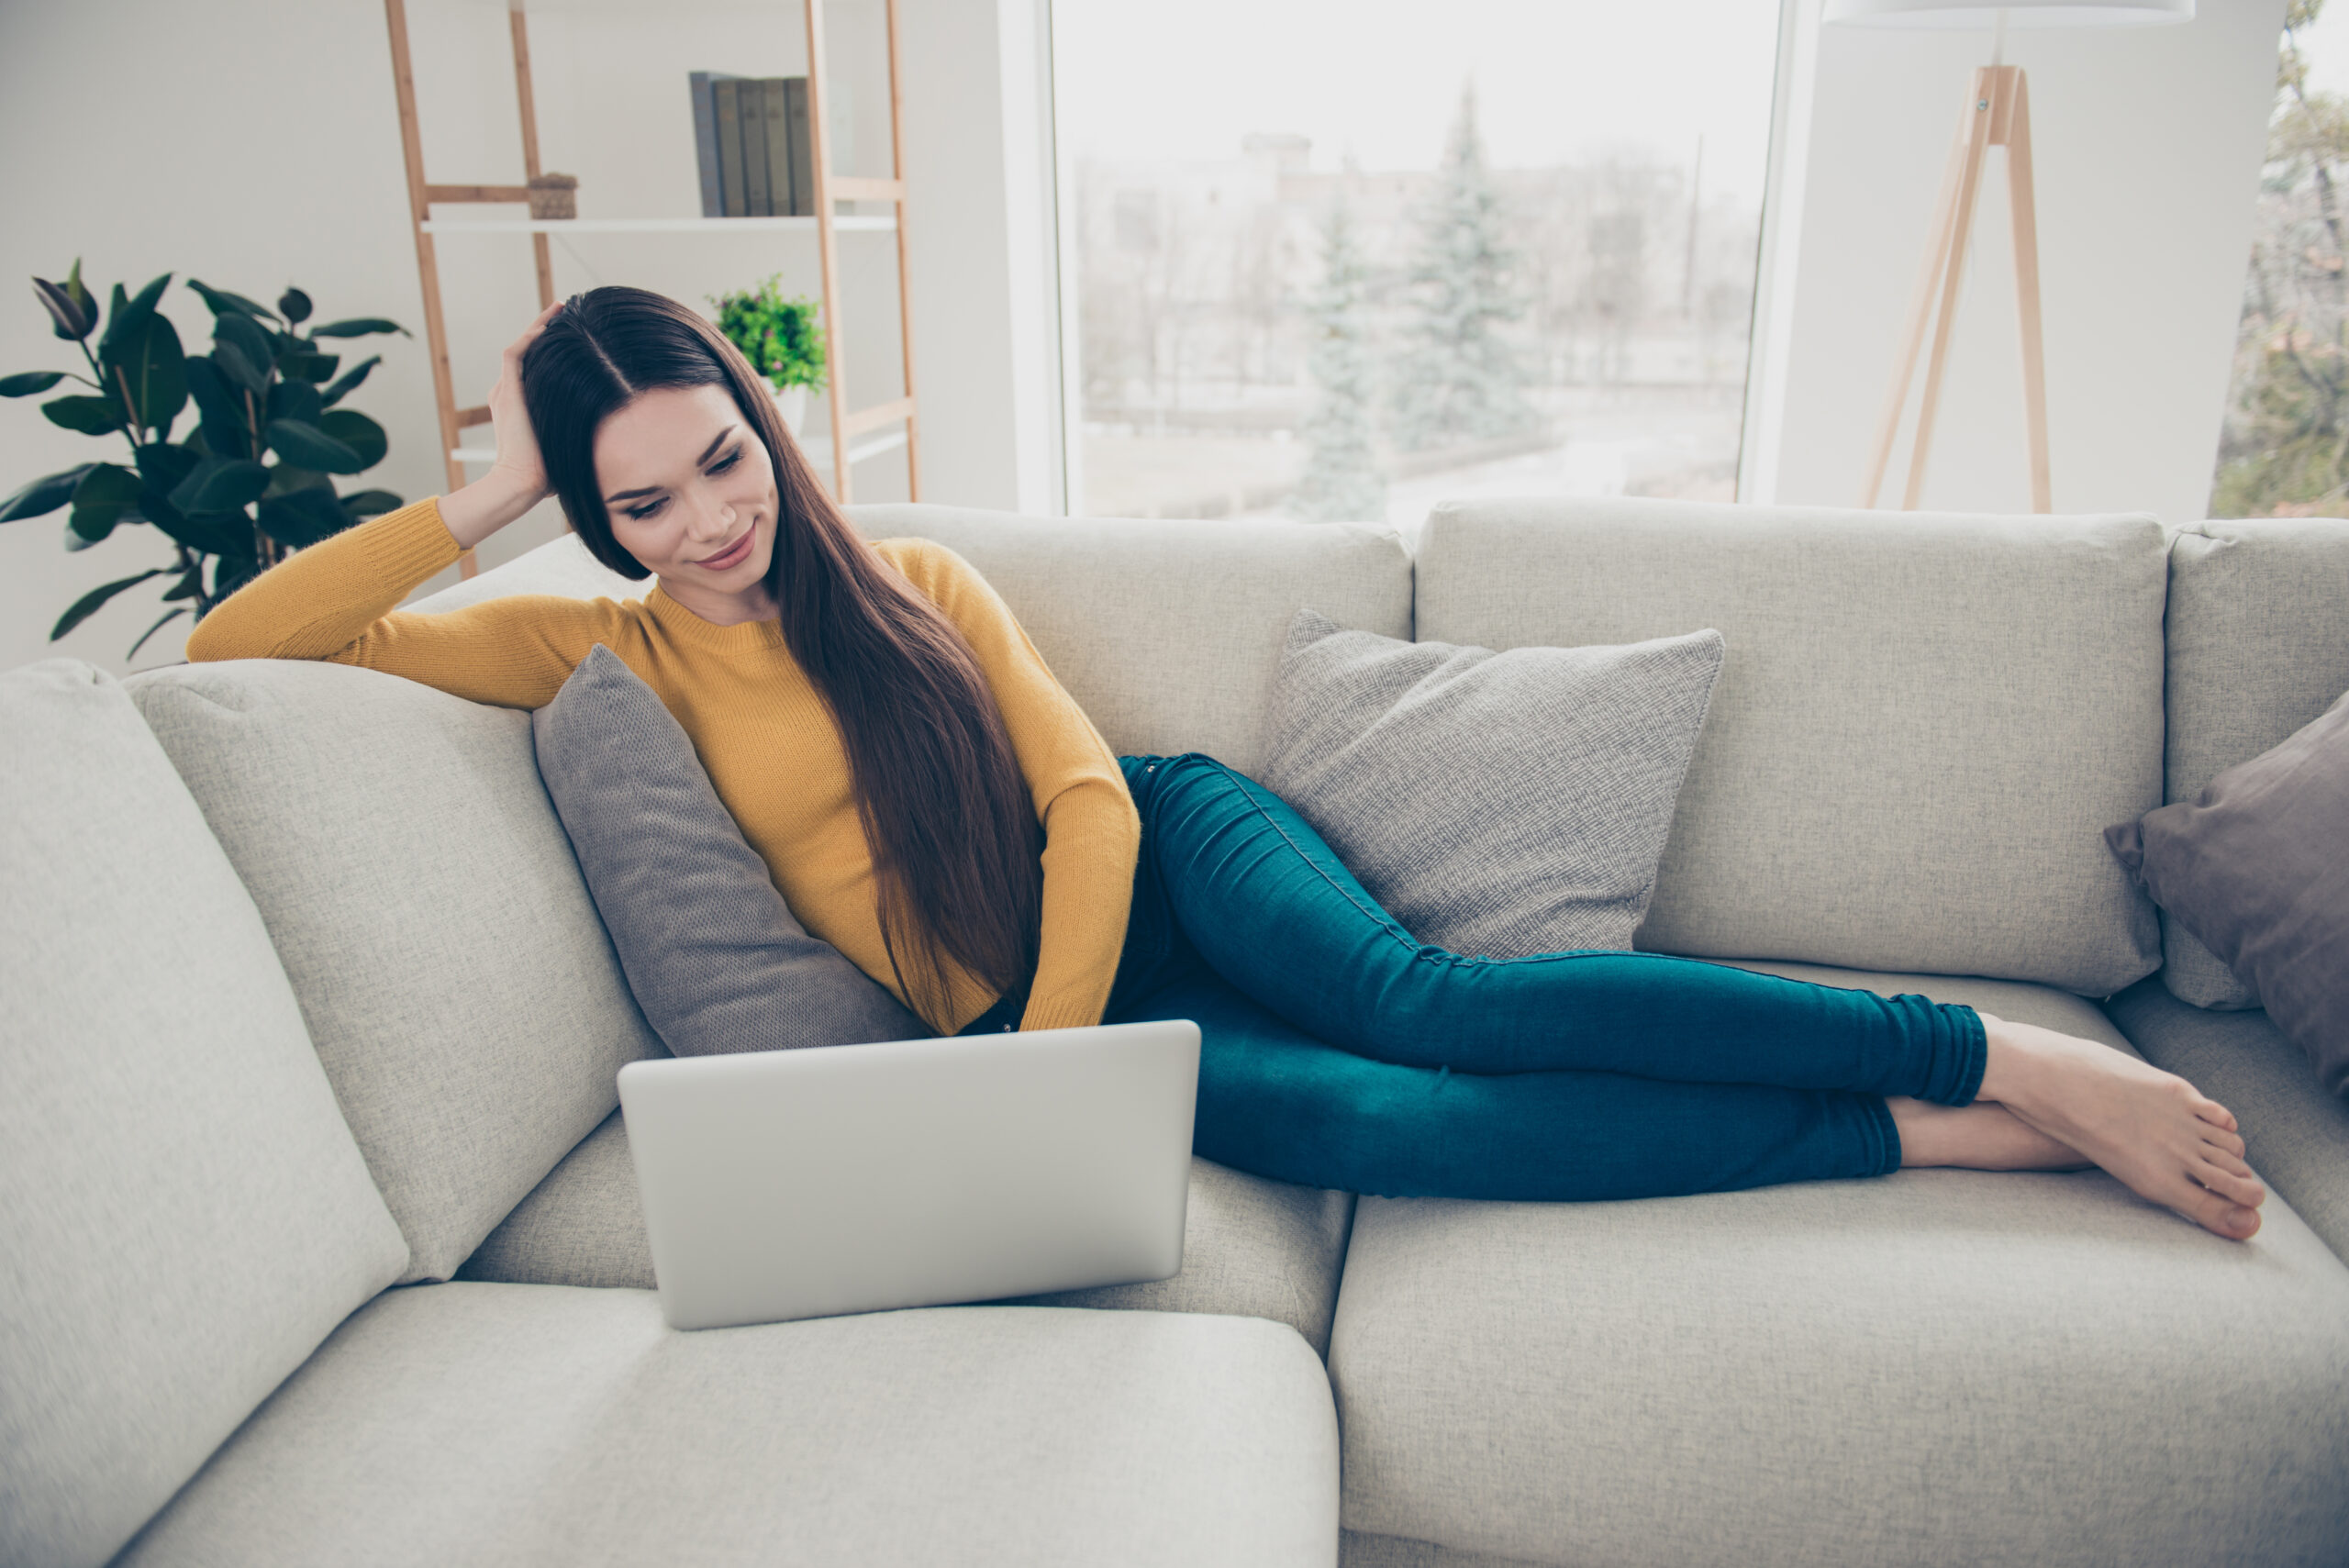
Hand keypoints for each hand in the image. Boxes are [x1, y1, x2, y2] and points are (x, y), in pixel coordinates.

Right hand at [439, 301, 562, 549]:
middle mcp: (512, 393)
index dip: (558, 353)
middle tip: (575, 316)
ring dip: (541, 327)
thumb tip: (618, 428)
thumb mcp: (570, 443)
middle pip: (533, 354)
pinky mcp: (506, 391)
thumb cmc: (550, 474)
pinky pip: (515, 353)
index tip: (582, 341)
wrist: (523, 483)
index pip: (541, 369)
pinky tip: (549, 323)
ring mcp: (507, 391)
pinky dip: (530, 336)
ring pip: (523, 348)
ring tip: (561, 309)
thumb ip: (581, 428)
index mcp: (524, 404)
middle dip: (552, 334)